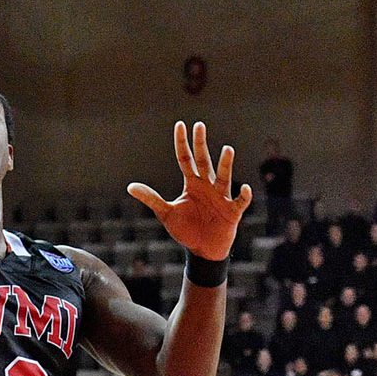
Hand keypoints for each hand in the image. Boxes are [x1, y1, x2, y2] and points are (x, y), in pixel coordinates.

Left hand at [131, 123, 252, 261]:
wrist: (203, 250)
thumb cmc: (187, 230)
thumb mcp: (166, 213)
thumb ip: (151, 198)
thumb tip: (130, 187)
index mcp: (192, 184)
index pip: (186, 159)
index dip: (182, 143)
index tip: (180, 125)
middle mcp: (207, 186)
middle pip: (204, 161)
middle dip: (201, 144)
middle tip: (199, 125)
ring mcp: (221, 197)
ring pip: (224, 177)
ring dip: (226, 164)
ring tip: (227, 149)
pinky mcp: (232, 212)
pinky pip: (240, 201)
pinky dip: (244, 195)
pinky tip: (246, 188)